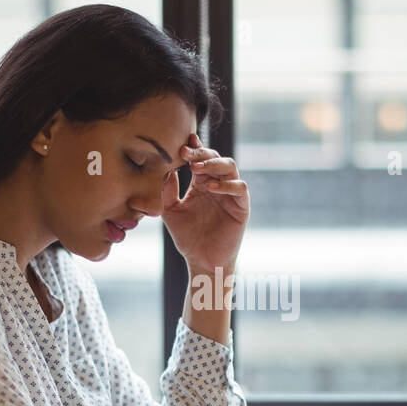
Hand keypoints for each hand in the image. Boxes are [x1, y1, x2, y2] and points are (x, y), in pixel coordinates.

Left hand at [160, 132, 249, 273]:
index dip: (193, 149)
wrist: (202, 261)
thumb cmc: (187, 237)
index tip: (180, 145)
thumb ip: (167, 191)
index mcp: (201, 183)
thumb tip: (165, 169)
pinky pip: (240, 188)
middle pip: (215, 157)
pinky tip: (210, 187)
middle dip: (200, 153)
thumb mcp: (171, 212)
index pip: (200, 159)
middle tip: (185, 153)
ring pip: (230, 166)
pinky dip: (227, 184)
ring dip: (213, 163)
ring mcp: (231, 194)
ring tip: (196, 167)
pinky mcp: (241, 206)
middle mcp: (218, 184)